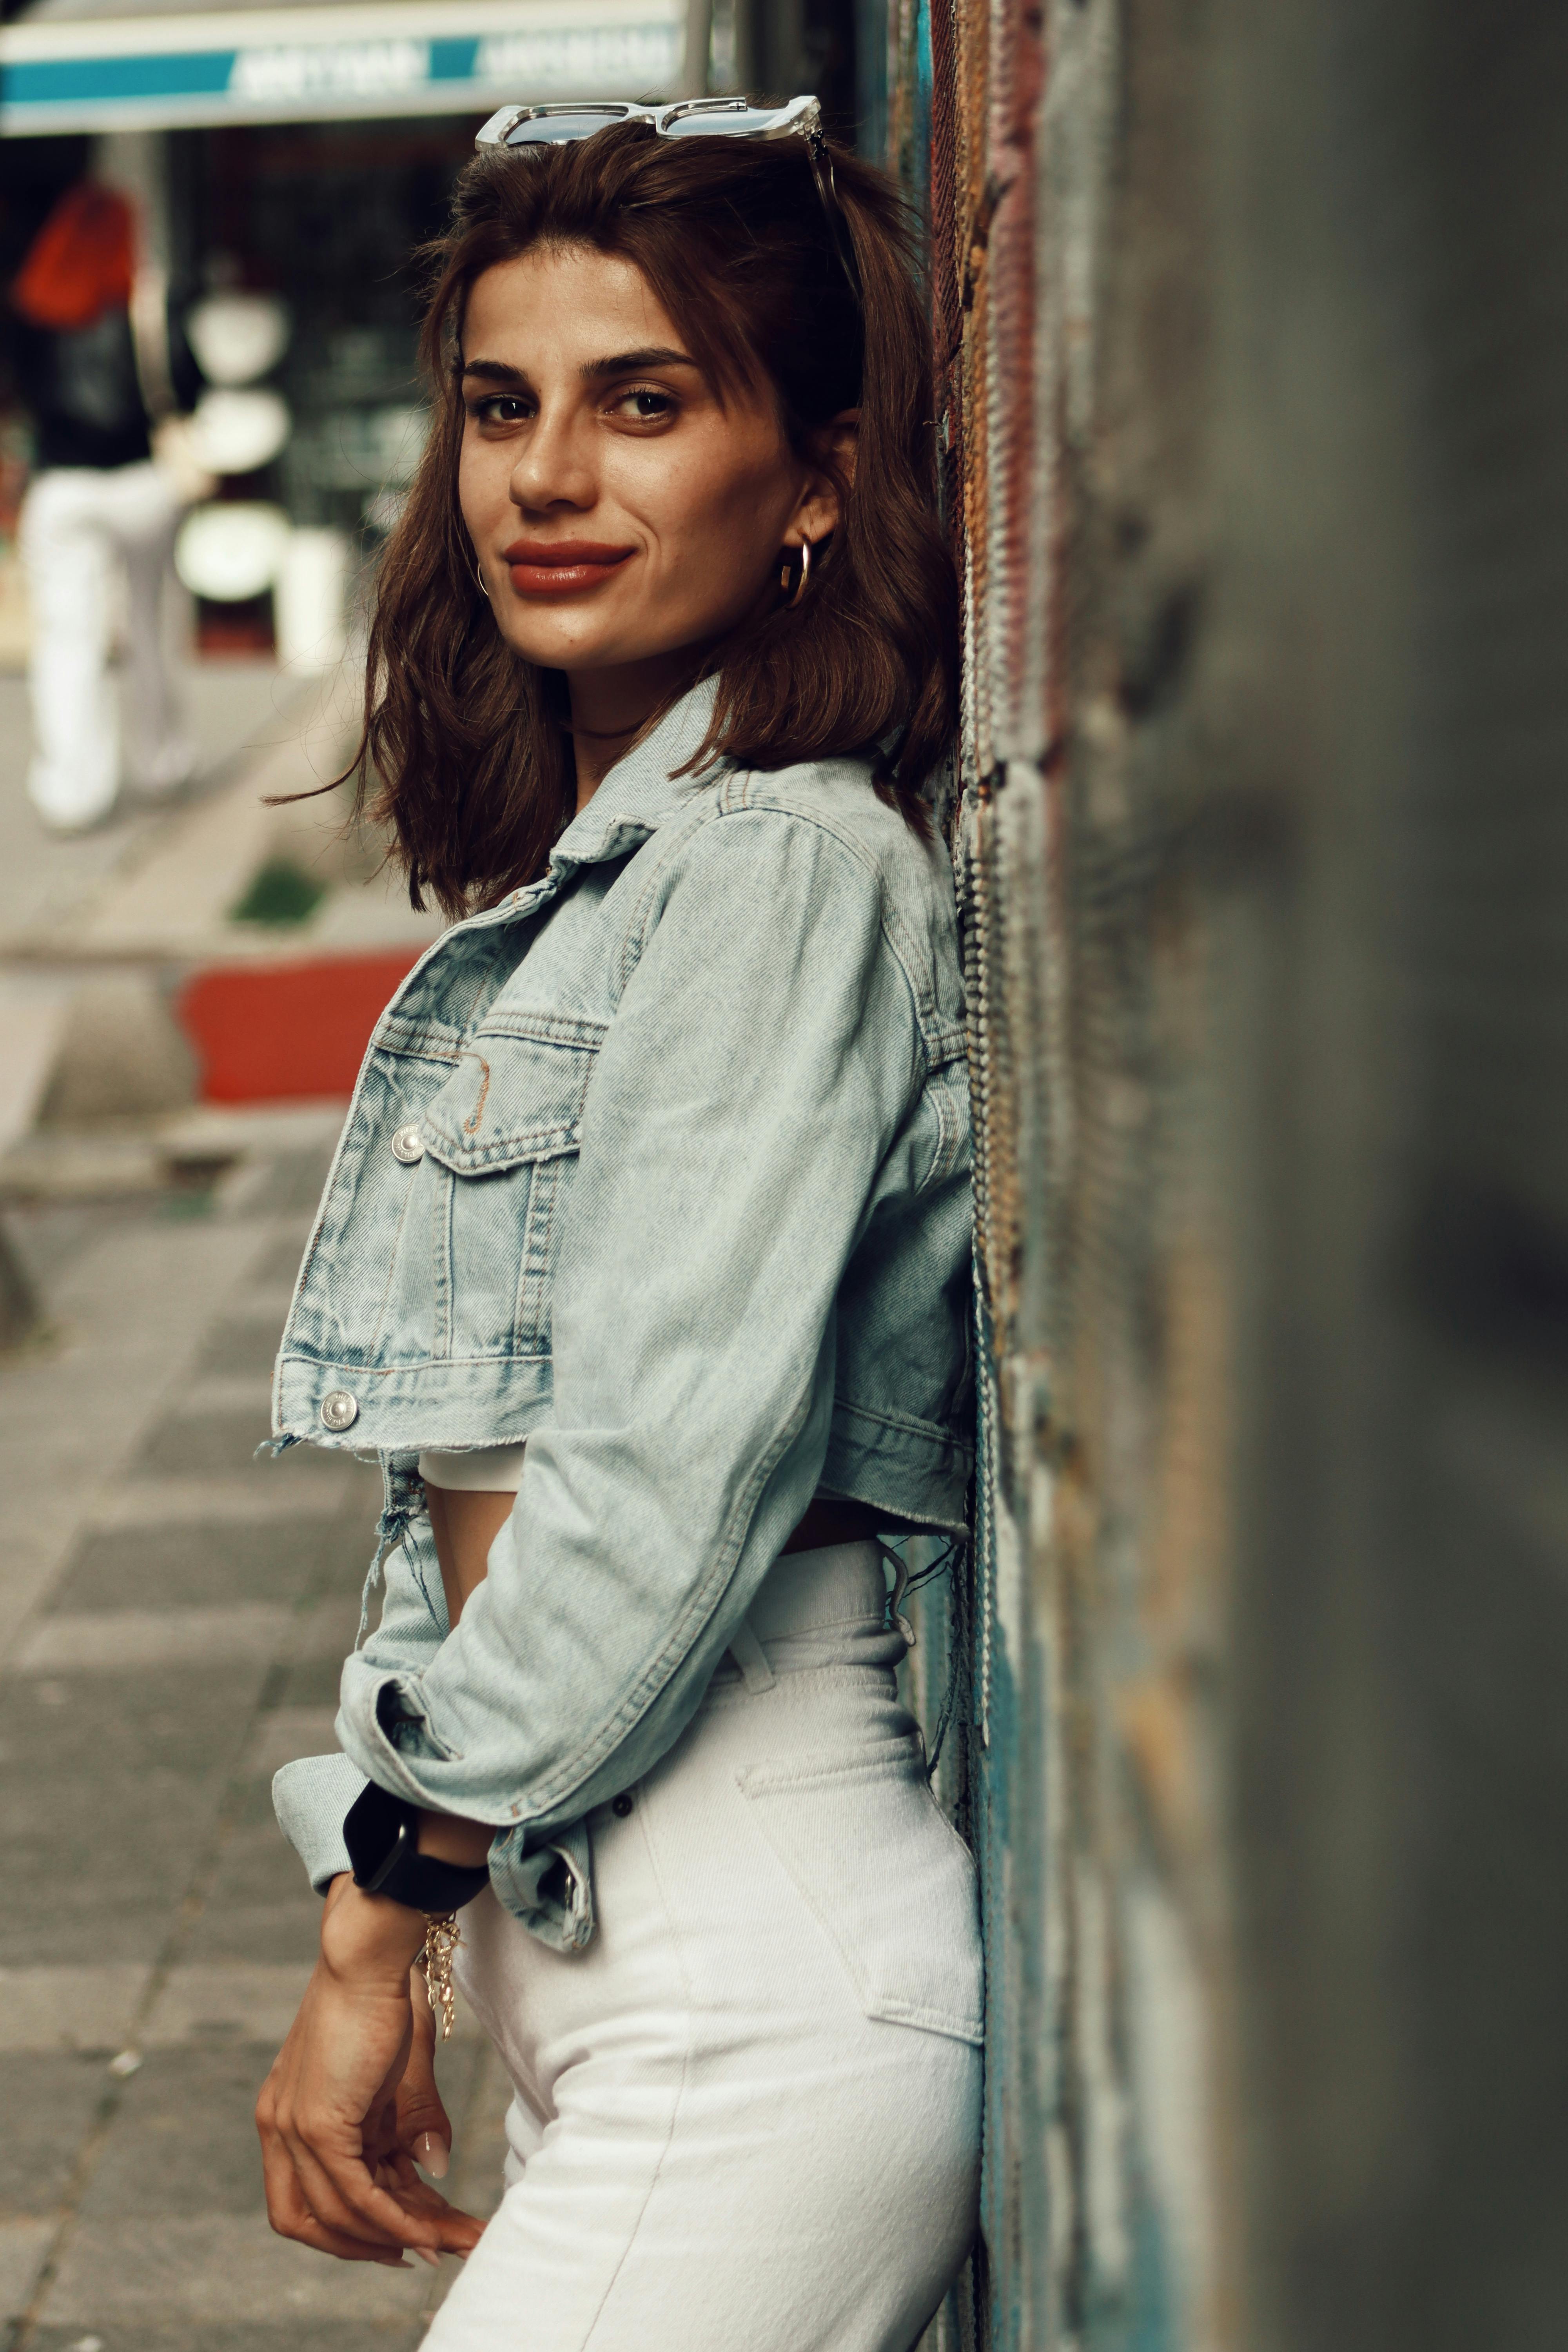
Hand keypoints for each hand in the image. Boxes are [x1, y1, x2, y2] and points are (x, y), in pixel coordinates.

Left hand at [256, 1877, 484, 2265]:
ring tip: (450, 2240)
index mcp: (285, 2115)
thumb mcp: (398, 2077)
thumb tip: (433, 2169)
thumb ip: (408, 2127)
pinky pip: (353, 2192)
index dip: (350, 2227)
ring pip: (337, 2213)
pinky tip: (429, 2227)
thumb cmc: (385, 1998)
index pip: (309, 2194)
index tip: (399, 2238)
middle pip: (308, 2220)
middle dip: (368, 2247)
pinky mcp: (318, 2124)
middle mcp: (276, 2127)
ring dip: (397, 2236)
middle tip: (425, 2252)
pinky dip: (392, 2218)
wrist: (372, 1954)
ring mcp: (292, 2128)